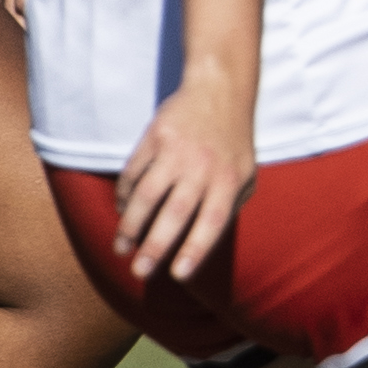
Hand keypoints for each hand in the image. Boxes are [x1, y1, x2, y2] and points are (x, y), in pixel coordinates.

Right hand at [114, 78, 254, 283]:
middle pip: (175, 213)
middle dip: (155, 246)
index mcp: (230, 180)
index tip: (179, 275)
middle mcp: (203, 167)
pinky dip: (124, 197)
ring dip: (131, 226)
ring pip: (146, 195)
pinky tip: (122, 213)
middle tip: (140, 273)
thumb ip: (228, 207)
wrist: (219, 91)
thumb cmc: (233, 144)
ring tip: (121, 249)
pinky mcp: (154, 137)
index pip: (213, 221)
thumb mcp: (246, 175)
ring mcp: (176, 151)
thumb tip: (201, 245)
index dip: (195, 249)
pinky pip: (133, 173)